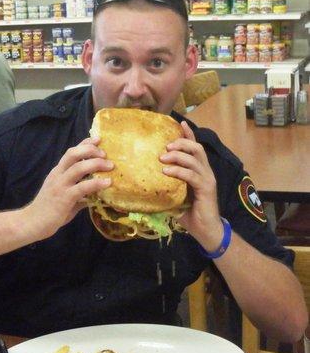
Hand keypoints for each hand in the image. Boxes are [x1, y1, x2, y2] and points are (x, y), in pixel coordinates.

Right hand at [29, 137, 112, 239]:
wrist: (31, 223)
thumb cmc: (49, 211)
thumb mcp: (65, 197)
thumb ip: (80, 193)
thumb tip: (96, 194)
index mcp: (57, 172)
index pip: (71, 152)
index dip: (85, 144)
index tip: (98, 139)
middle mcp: (58, 175)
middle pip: (73, 154)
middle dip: (90, 150)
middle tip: (105, 154)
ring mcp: (60, 186)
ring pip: (78, 167)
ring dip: (96, 164)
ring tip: (110, 166)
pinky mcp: (64, 198)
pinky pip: (82, 187)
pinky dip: (96, 183)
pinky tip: (107, 183)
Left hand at [160, 121, 222, 249]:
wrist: (206, 230)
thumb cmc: (189, 214)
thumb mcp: (174, 196)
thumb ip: (165, 187)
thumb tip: (145, 182)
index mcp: (199, 170)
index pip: (195, 147)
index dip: (188, 134)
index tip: (179, 122)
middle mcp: (205, 171)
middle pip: (196, 148)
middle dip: (181, 142)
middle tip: (166, 147)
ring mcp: (207, 179)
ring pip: (194, 159)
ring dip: (177, 156)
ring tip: (163, 158)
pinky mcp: (206, 188)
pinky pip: (191, 175)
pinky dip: (178, 171)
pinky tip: (166, 172)